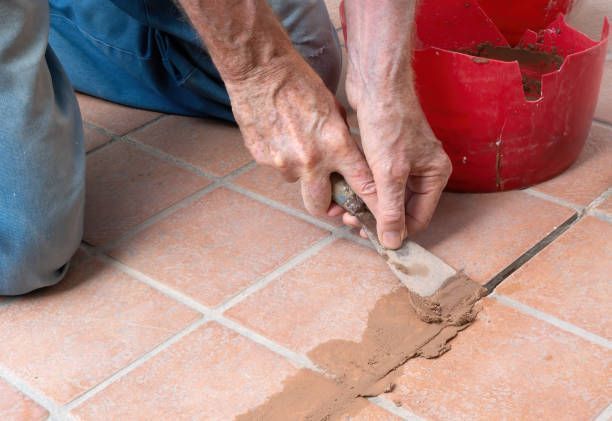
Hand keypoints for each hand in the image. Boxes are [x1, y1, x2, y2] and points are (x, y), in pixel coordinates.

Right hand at [224, 52, 378, 216]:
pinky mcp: (262, 160)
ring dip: (302, 173)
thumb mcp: (334, 111)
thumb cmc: (300, 82)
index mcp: (336, 145)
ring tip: (298, 144)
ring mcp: (284, 163)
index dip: (371, 205)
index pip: (362, 186)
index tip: (376, 216)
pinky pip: (278, 168)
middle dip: (328, 206)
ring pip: (297, 183)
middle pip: (322, 206)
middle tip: (330, 197)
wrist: (260, 70)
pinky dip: (283, 158)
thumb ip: (342, 142)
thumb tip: (346, 164)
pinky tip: (281, 135)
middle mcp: (311, 161)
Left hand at [343, 79, 451, 247]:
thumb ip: (390, 210)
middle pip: (402, 208)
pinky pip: (379, 180)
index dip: (395, 231)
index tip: (369, 236)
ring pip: (388, 194)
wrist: (376, 82)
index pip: (418, 218)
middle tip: (352, 222)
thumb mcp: (389, 173)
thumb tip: (393, 242)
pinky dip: (365, 188)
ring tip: (346, 209)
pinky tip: (348, 192)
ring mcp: (406, 159)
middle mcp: (424, 169)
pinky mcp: (389, 151)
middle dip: (378, 218)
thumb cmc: (388, 122)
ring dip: (369, 205)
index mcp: (435, 175)